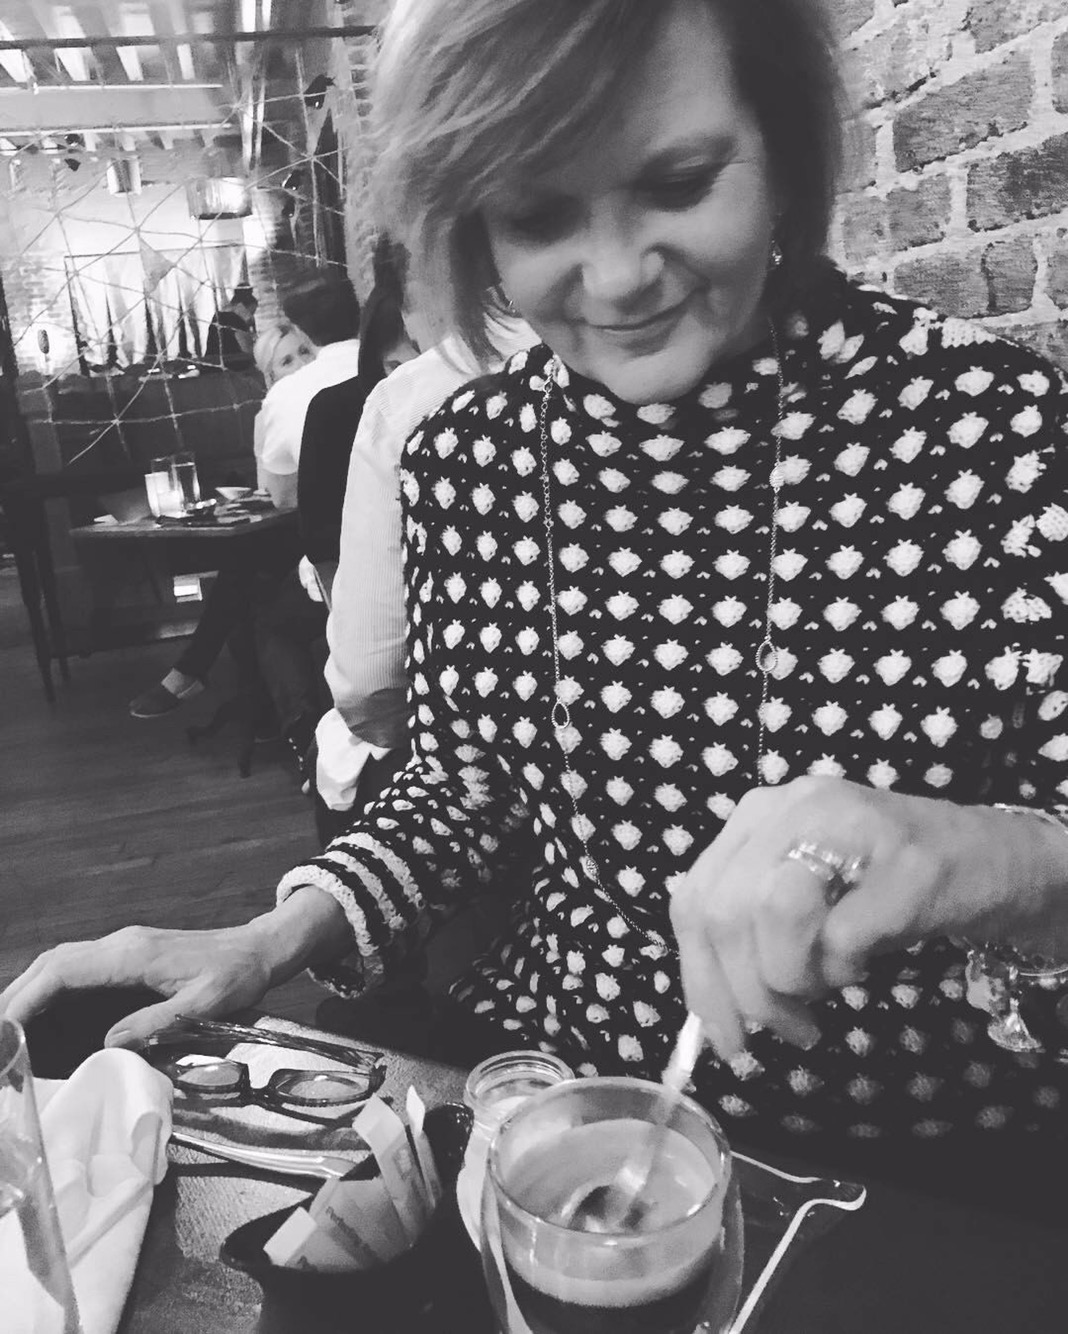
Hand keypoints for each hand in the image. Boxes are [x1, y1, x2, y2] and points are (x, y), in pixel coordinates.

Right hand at [0, 887, 350, 1047]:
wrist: (259, 950)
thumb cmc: (236, 975)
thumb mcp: (205, 1004)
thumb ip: (158, 1021)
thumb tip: (109, 1042)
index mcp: (133, 954)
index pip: (64, 969)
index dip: (28, 997)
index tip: (6, 1026)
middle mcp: (121, 945)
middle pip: (52, 962)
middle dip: (16, 994)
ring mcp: (123, 947)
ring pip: (61, 961)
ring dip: (29, 989)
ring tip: (7, 1024)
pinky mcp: (128, 955)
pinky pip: (77, 966)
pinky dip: (50, 985)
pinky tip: (40, 1009)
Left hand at [669, 776, 1049, 1058]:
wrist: (989, 859)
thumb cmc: (882, 886)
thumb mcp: (800, 897)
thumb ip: (749, 930)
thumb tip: (715, 1011)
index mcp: (757, 816)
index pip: (691, 900)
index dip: (699, 979)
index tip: (725, 1036)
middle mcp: (792, 806)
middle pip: (723, 912)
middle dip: (747, 994)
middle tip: (787, 1032)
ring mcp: (848, 824)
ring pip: (772, 914)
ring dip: (793, 979)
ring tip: (825, 994)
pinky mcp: (904, 861)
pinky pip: (841, 935)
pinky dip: (844, 969)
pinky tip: (863, 966)